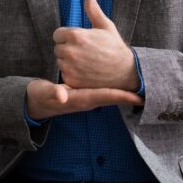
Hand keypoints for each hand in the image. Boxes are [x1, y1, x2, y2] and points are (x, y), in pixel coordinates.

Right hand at [26, 78, 143, 119]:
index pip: (106, 97)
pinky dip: (114, 88)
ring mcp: (86, 96)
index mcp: (81, 98)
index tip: (140, 97)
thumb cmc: (40, 97)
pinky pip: (103, 91)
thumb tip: (62, 94)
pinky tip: (120, 80)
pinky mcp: (83, 92)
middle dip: (129, 93)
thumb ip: (53, 93)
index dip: (123, 96)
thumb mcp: (45, 93)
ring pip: (109, 93)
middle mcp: (87, 99)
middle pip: (113, 96)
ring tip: (140, 85)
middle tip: (148, 88)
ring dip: (124, 90)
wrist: (34, 102)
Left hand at [52, 0, 138, 90]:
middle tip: (84, 52)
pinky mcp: (71, 80)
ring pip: (60, 61)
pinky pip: (64, 74)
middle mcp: (69, 51)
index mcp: (75, 35)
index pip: (57, 34)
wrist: (125, 72)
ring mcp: (69, 67)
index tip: (79, 41)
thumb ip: (93, 9)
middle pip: (58, 48)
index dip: (67, 37)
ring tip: (86, 62)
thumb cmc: (115, 47)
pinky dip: (71, 74)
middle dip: (67, 48)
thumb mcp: (105, 25)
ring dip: (68, 61)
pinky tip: (85, 72)